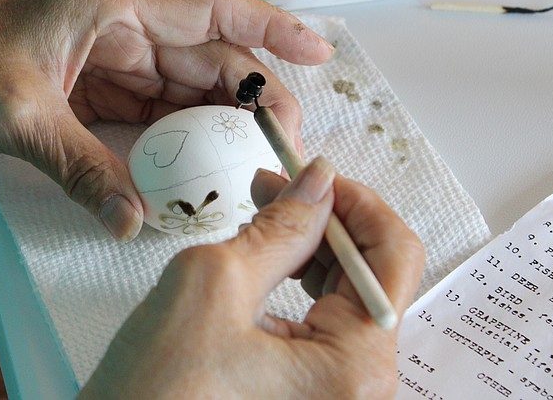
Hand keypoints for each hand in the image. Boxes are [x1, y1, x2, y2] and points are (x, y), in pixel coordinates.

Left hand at [0, 0, 333, 239]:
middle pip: (213, 55)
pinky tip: (212, 165)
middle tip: (286, 146)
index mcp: (113, 5)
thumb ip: (81, 168)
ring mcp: (120, 59)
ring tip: (259, 162)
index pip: (211, 8)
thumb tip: (134, 224)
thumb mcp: (18, 117)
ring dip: (227, 121)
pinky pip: (164, 112)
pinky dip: (190, 138)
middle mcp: (127, 25)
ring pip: (194, 86)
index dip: (272, 27)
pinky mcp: (109, 90)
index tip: (318, 52)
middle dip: (255, 96)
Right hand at [79, 158, 424, 398]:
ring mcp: (335, 389)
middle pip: (373, 272)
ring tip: (265, 217)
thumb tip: (318, 182)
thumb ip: (281, 227)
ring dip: (311, 245)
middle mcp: (358, 385)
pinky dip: (298, 278)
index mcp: (354, 365)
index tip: (314, 175)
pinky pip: (323, 319)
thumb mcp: (215, 283)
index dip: (355, 201)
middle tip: (277, 186)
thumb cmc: (158, 393)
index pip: (394, 254)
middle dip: (327, 219)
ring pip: (347, 292)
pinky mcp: (309, 389)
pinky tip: (265, 259)